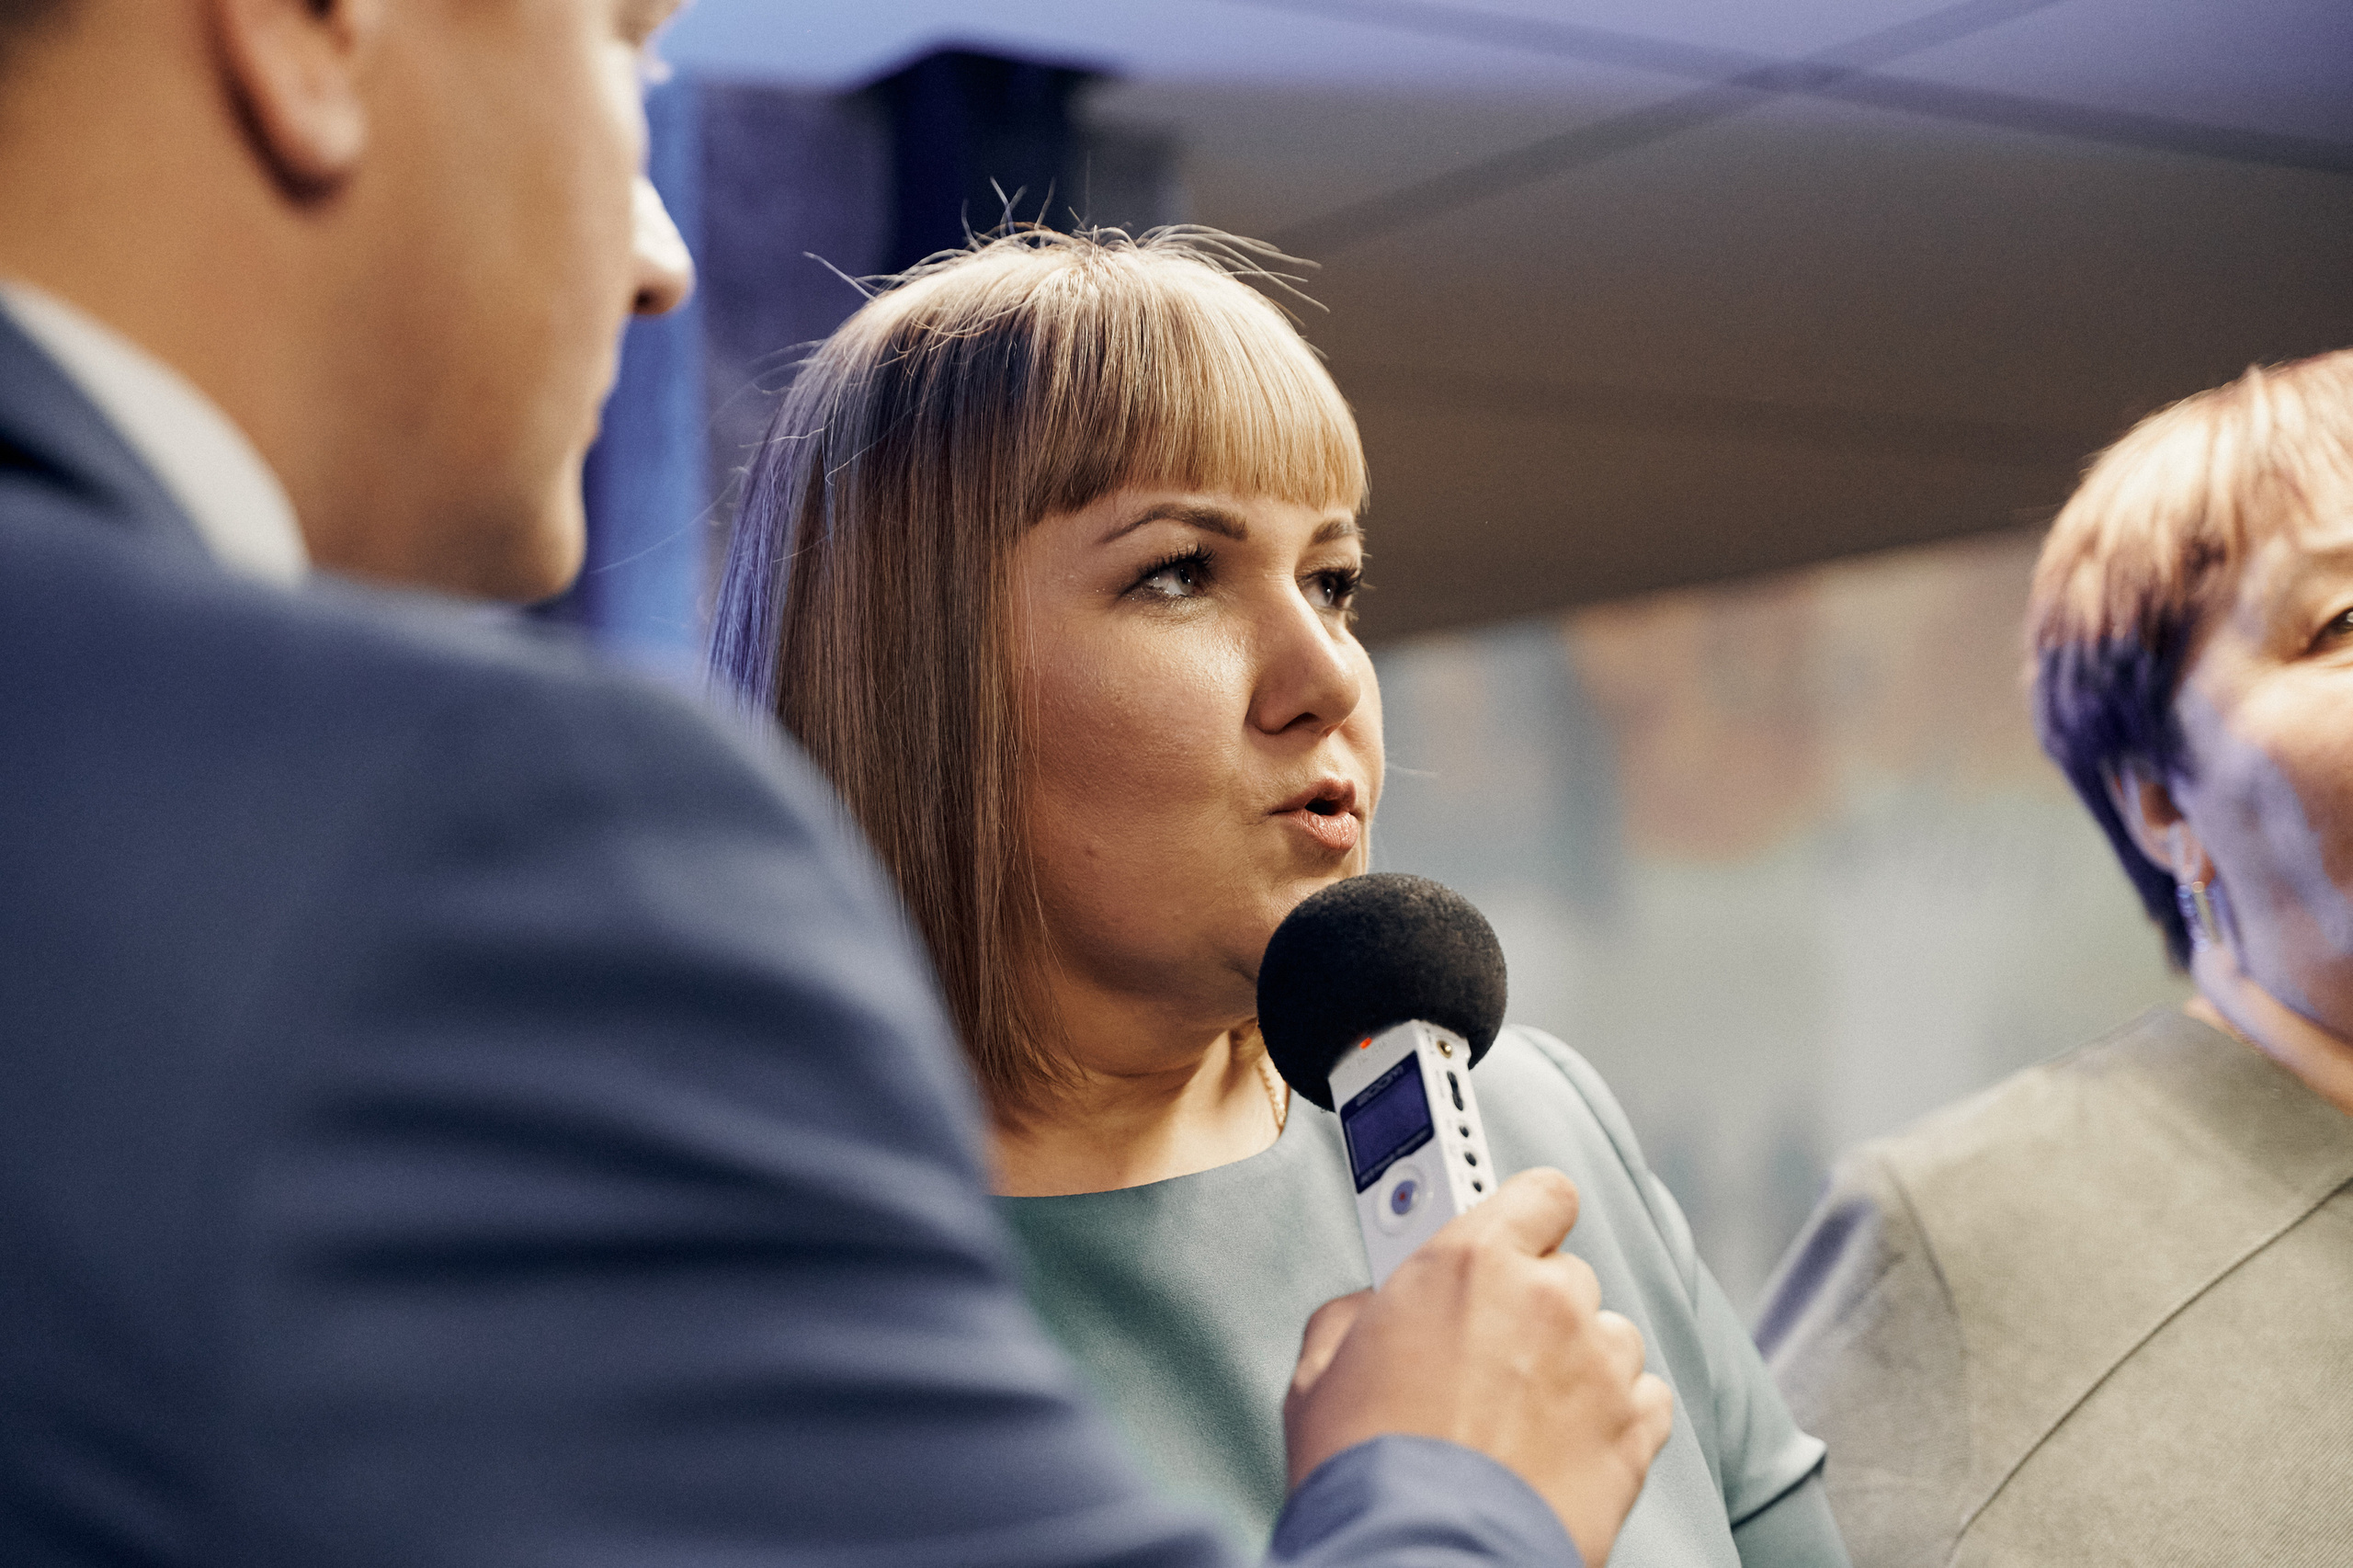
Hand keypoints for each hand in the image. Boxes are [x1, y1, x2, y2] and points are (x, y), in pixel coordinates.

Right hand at [1283, 1168, 1674, 1565]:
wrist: (1421, 1559)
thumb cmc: (1367, 1470)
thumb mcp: (1320, 1371)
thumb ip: (1357, 1313)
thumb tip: (1371, 1309)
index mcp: (1471, 1262)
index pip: (1539, 1192)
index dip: (1524, 1216)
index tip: (1504, 1232)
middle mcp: (1547, 1299)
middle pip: (1566, 1272)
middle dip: (1532, 1305)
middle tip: (1484, 1352)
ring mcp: (1599, 1366)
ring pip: (1609, 1335)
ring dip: (1576, 1362)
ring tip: (1522, 1414)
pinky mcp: (1634, 1433)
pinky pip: (1646, 1398)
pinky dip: (1616, 1416)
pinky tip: (1567, 1443)